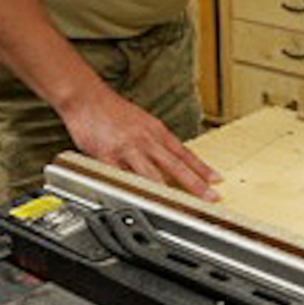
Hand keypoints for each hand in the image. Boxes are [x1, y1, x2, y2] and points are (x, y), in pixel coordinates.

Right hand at [58, 82, 222, 200]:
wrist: (87, 97)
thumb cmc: (113, 110)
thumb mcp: (142, 121)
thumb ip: (155, 141)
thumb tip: (169, 159)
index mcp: (156, 131)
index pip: (185, 153)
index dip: (202, 168)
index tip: (216, 180)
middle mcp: (146, 140)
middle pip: (175, 165)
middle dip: (194, 183)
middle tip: (210, 196)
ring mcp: (127, 148)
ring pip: (151, 174)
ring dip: (167, 192)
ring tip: (180, 207)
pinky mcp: (107, 156)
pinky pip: (121, 177)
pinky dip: (131, 190)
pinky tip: (139, 201)